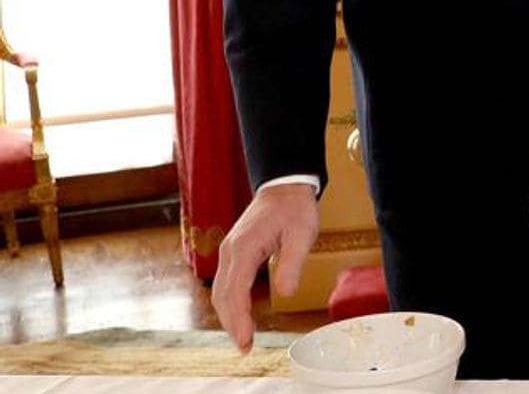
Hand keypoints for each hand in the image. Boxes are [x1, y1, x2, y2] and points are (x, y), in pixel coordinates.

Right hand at [210, 181, 320, 352]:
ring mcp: (229, 251)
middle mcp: (230, 251)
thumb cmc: (295, 208)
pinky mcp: (234, 251)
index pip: (235, 291)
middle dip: (231, 324)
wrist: (285, 185)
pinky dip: (229, 302)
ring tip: (242, 338)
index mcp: (244, 248)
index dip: (239, 319)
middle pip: (222, 295)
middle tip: (245, 348)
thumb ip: (292, 263)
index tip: (246, 340)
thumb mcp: (302, 234)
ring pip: (220, 291)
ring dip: (228, 316)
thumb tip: (286, 293)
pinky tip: (239, 315)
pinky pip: (225, 283)